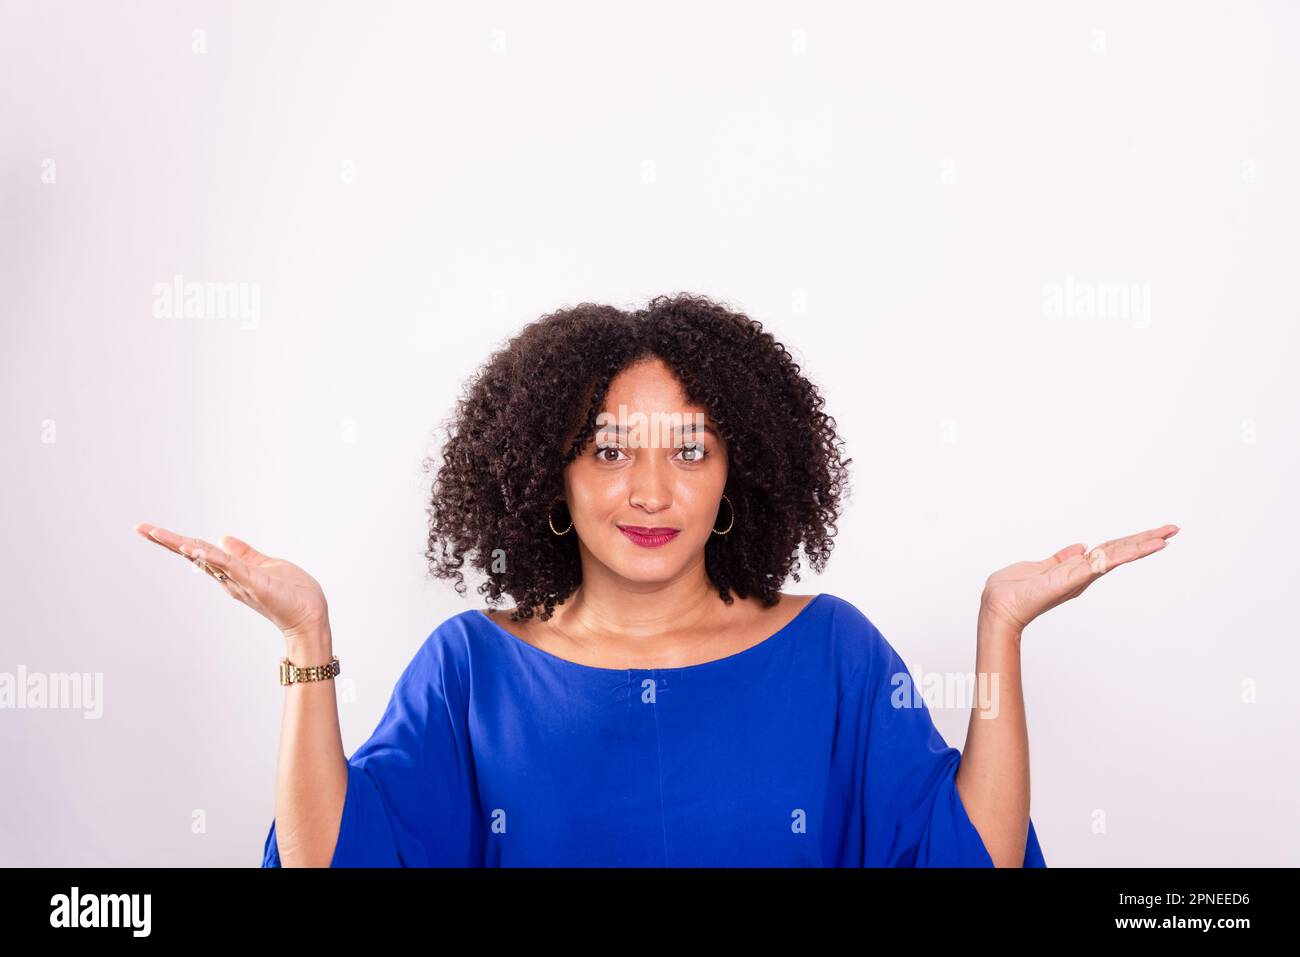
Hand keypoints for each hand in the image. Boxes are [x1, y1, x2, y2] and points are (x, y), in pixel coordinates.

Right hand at [132, 523, 329, 639]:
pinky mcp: (253, 583)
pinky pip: (229, 566)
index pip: (199, 552)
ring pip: (204, 559)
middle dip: (166, 542)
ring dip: (179, 545)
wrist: (312, 618)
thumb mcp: (266, 567)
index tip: (150, 529)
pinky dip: (210, 556)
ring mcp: (239, 581)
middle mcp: (229, 578)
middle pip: (192, 555)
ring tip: (155, 533)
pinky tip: (192, 547)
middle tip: (140, 528)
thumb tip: (223, 538)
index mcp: (231, 572)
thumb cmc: (294, 595)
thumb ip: (245, 553)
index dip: (176, 540)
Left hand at [979, 523, 1178, 634]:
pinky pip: (1094, 566)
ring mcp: (1077, 577)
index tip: (1158, 533)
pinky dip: (1113, 558)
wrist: (998, 606)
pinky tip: (1131, 550)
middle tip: (1174, 530)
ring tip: (1164, 538)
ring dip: (1139, 547)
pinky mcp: (1067, 580)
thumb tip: (1079, 547)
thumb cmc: (1014, 590)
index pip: (1111, 550)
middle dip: (1146, 541)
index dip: (1133, 541)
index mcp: (1077, 569)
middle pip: (1119, 552)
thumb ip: (1061, 559)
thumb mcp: (1040, 568)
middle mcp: (1082, 574)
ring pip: (1113, 558)